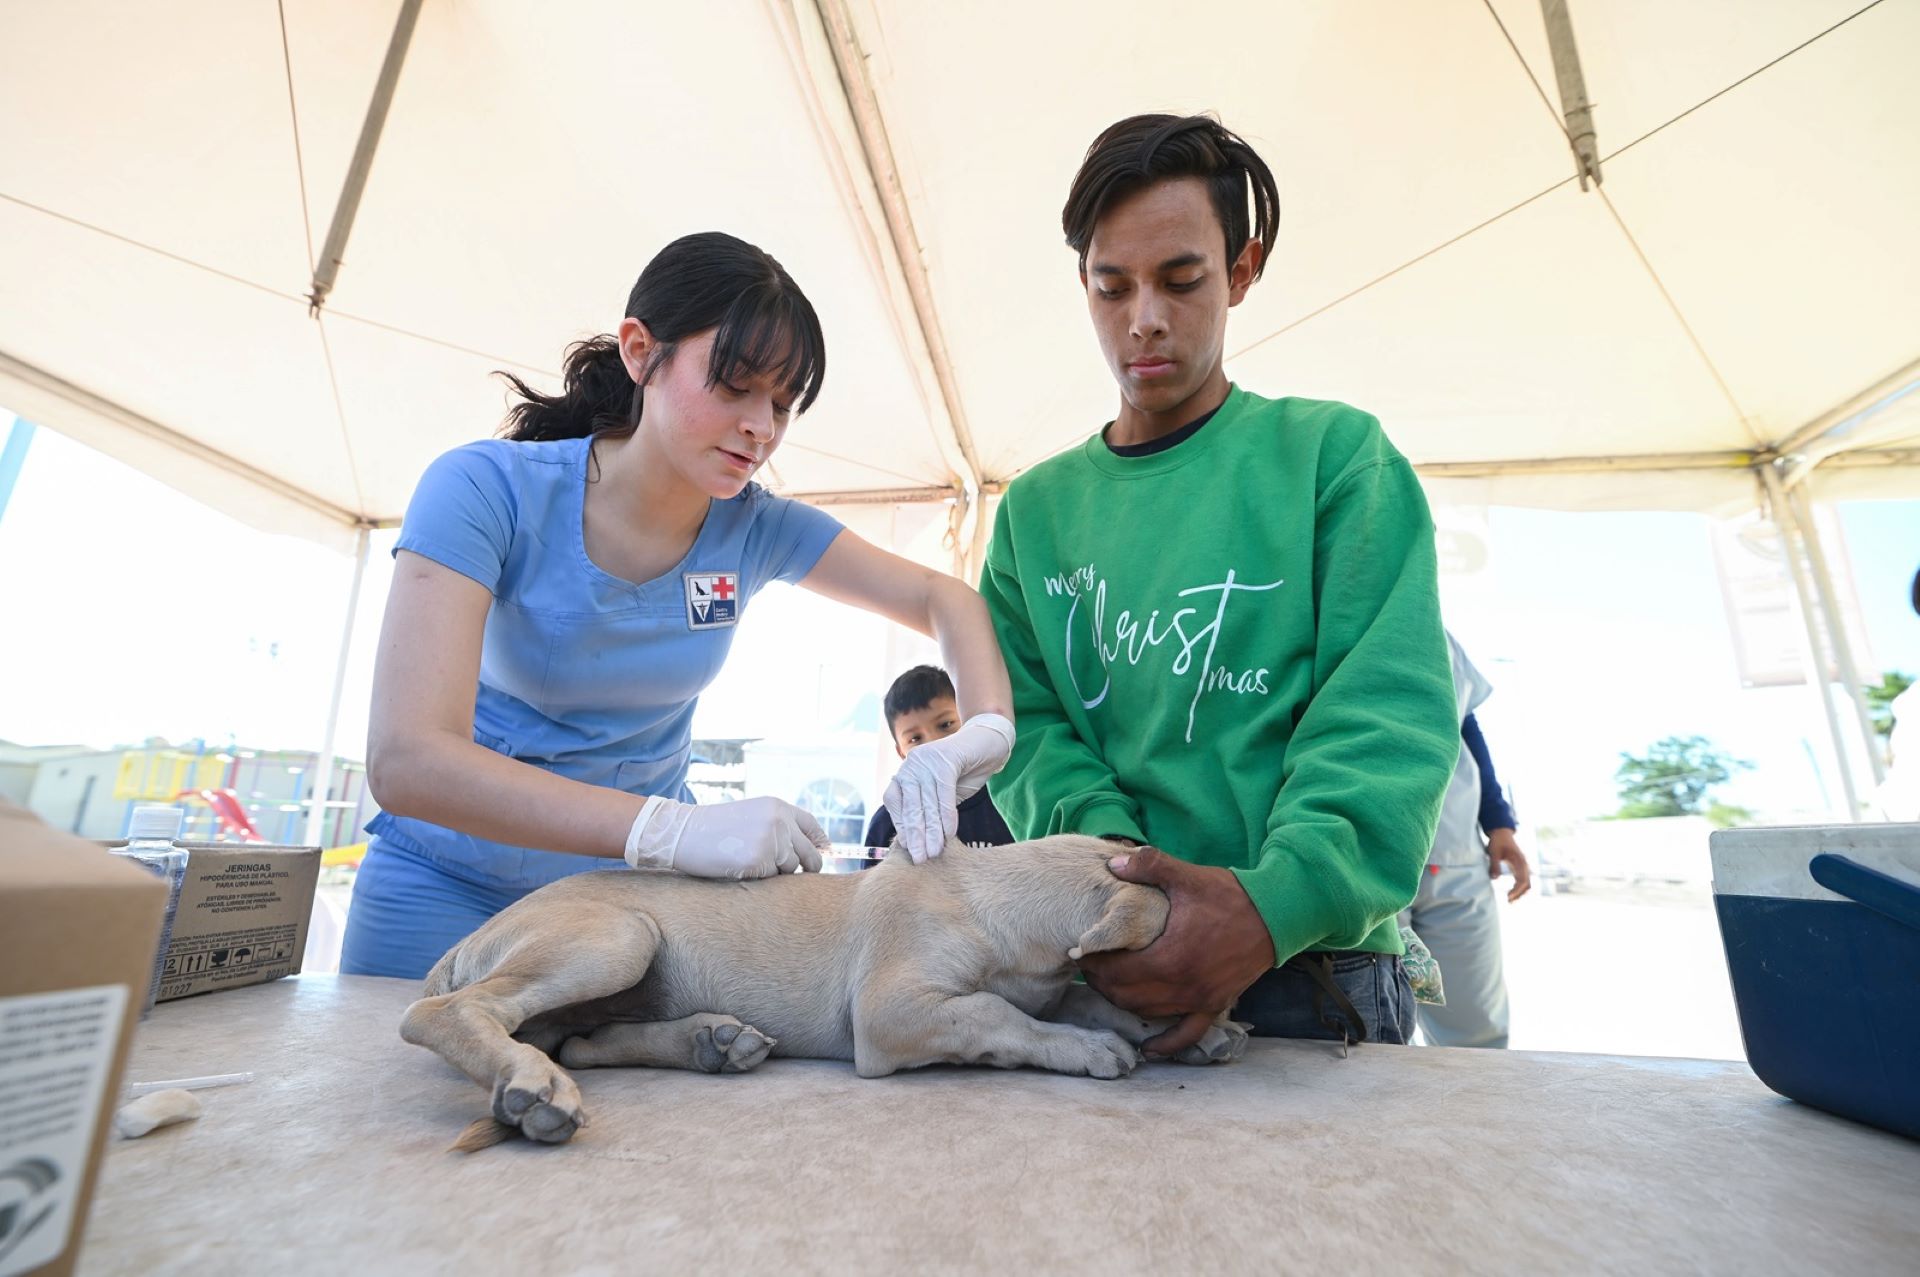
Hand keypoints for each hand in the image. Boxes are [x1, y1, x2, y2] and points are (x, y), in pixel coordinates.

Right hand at [624, 796, 826, 877]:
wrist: (682, 833)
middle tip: (791, 875)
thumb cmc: (714, 828)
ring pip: (790, 870)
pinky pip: (771, 881)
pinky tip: (739, 868)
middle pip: (810, 855)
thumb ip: (778, 828)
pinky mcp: (758, 861)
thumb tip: (808, 852)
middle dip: (805, 868)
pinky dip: (759, 880)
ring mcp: (771, 841)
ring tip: (748, 863)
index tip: (822, 856)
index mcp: (778, 807)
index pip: (812, 827)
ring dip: (776, 874)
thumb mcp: (751, 816)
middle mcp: (779, 821)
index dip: (820, 845)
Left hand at [881, 712, 1014, 862]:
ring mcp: (928, 760)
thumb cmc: (964, 771)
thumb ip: (929, 809)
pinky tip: (950, 834)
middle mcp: (912, 764)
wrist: (987, 742)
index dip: (901, 826)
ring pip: (928, 802)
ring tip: (935, 852)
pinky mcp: (946, 759)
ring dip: (932, 831)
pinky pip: (944, 793)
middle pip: (910, 805)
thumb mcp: (941, 792)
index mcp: (907, 772)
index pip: (894, 802)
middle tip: (920, 858)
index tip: (907, 848)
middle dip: (916, 835)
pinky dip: (947, 816)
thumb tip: (919, 840)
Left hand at [1076, 847, 1275, 1056]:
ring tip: (1108, 985)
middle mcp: (1183, 986)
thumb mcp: (1187, 877)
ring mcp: (1200, 999)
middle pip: (1127, 996)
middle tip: (1089, 966)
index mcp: (1171, 956)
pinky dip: (1166, 1044)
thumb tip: (1113, 864)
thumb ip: (1149, 866)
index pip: (1117, 970)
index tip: (1079, 950)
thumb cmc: (1230, 896)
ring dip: (1124, 1003)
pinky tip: (1149, 1049)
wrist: (1276, 915)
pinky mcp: (1215, 1005)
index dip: (1093, 962)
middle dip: (1102, 982)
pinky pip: (1187, 1035)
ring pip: (1149, 1013)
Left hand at [1487, 827, 1530, 901]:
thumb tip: (1494, 879)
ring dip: (1520, 893)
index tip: (1508, 897)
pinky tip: (1512, 894)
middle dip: (1519, 894)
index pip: (1522, 880)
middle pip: (1527, 884)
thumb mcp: (1494, 852)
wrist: (1502, 833)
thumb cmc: (1498, 842)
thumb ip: (1494, 865)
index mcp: (1520, 861)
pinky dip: (1520, 888)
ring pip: (1527, 883)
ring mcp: (1524, 866)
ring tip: (1510, 901)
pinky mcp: (1520, 867)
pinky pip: (1523, 880)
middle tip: (1509, 902)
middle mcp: (1524, 865)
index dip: (1517, 891)